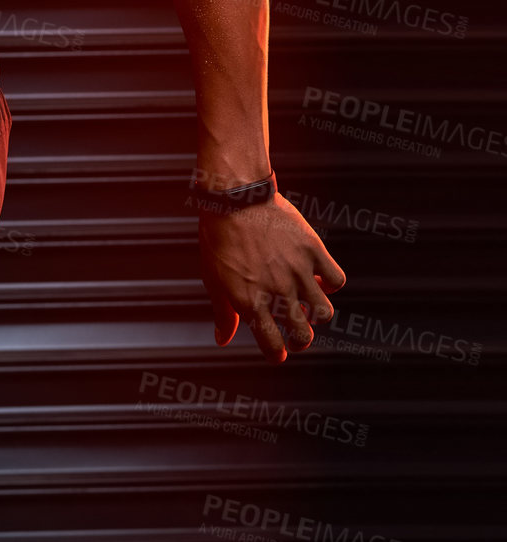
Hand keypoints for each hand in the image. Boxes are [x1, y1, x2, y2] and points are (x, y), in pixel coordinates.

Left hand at [197, 193, 346, 362]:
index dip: (276, 354)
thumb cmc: (218, 237)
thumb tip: (223, 340)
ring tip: (308, 307)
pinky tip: (317, 278)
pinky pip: (335, 279)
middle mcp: (277, 292)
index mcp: (250, 302)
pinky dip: (330, 283)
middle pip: (303, 335)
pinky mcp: (312, 250)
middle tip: (295, 333)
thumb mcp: (213, 277)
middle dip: (300, 340)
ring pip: (324, 313)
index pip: (272, 346)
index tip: (277, 352)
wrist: (233, 196)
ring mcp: (297, 271)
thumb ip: (223, 313)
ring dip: (317, 316)